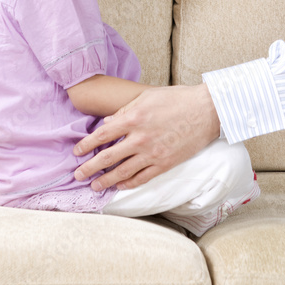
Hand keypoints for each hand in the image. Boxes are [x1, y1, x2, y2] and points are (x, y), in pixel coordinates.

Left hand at [73, 83, 220, 190]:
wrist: (207, 110)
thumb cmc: (178, 99)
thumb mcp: (147, 97)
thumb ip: (125, 111)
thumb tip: (107, 123)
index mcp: (134, 118)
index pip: (102, 135)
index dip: (86, 145)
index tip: (76, 152)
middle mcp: (140, 138)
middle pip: (108, 157)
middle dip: (90, 168)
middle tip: (77, 175)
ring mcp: (153, 153)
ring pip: (123, 172)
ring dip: (106, 180)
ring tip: (94, 186)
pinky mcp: (166, 163)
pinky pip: (143, 177)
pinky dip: (129, 184)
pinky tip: (119, 186)